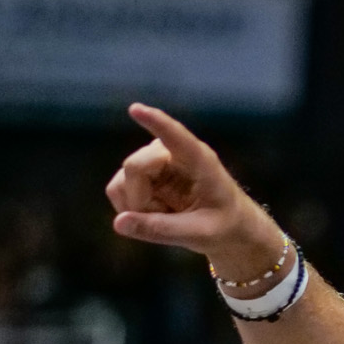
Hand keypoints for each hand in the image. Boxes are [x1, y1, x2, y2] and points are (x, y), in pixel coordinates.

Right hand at [105, 103, 280, 278]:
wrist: (226, 225)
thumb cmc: (223, 225)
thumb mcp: (198, 234)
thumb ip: (160, 229)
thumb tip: (118, 223)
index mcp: (199, 159)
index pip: (175, 135)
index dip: (154, 122)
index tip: (136, 109)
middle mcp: (170, 151)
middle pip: (134, 167)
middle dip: (141, 200)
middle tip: (168, 219)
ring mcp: (152, 159)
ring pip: (122, 180)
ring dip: (137, 207)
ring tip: (167, 216)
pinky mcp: (141, 172)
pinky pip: (117, 189)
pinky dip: (130, 208)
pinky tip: (155, 213)